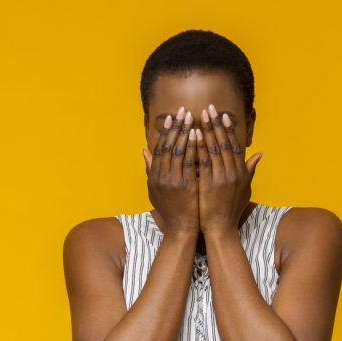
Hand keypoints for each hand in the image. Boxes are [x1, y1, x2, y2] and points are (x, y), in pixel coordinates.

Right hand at [142, 106, 199, 235]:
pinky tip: (198, 135)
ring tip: (192, 117)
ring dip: (185, 132)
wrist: (181, 229)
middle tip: (184, 111)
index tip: (172, 117)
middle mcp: (160, 177)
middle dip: (176, 127)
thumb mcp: (155, 189)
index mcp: (154, 176)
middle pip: (168, 146)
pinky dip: (192, 147)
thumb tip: (143, 150)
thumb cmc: (171, 209)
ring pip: (178, 151)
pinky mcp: (185, 186)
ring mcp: (172, 181)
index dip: (166, 132)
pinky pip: (189, 162)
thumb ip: (150, 169)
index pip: (160, 148)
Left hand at [196, 104, 262, 235]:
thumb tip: (259, 153)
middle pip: (224, 143)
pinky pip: (203, 161)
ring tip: (199, 116)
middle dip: (216, 124)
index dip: (228, 128)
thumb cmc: (231, 209)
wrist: (221, 229)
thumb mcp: (245, 189)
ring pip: (213, 149)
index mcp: (241, 172)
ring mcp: (222, 178)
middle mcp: (233, 173)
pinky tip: (192, 135)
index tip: (222, 114)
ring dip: (206, 131)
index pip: (234, 145)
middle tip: (209, 108)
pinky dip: (198, 147)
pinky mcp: (209, 184)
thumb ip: (251, 170)